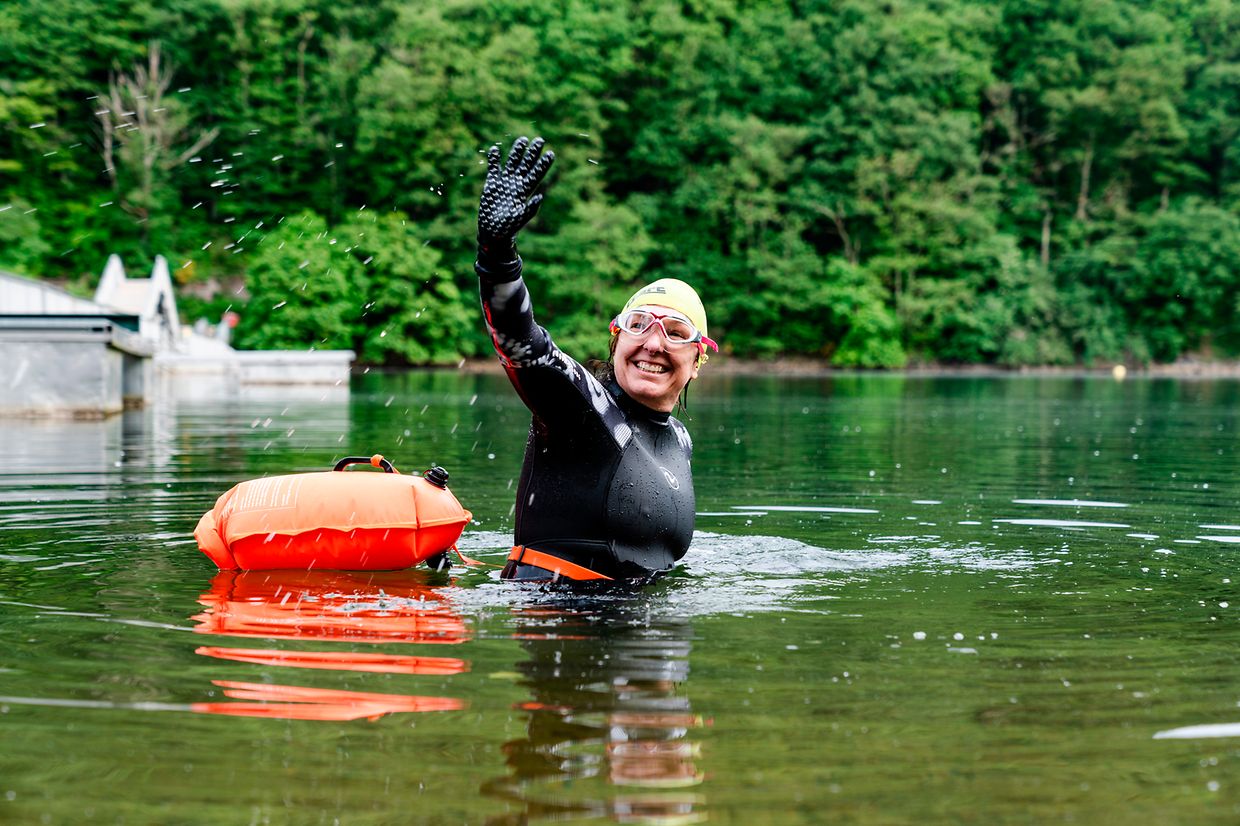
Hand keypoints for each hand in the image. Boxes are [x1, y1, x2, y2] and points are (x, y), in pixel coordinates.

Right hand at [477, 136, 554, 257]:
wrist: (493, 232)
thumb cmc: (508, 228)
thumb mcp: (520, 219)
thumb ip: (530, 208)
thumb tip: (540, 196)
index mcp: (525, 192)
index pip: (536, 175)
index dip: (543, 164)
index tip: (551, 154)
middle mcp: (516, 185)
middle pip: (526, 165)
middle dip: (532, 153)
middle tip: (540, 140)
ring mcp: (504, 183)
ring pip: (512, 163)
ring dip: (517, 152)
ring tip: (523, 139)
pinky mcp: (492, 184)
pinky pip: (494, 169)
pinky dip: (494, 160)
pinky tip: (495, 150)